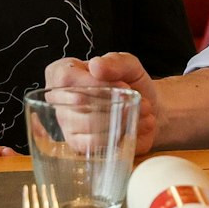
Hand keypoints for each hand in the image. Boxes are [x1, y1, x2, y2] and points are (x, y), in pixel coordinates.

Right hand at [45, 53, 161, 154]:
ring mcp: (65, 124)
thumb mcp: (129, 64)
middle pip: (78, 103)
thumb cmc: (132, 82)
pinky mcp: (77, 145)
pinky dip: (118, 135)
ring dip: (121, 119)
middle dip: (115, 102)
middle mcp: (59, 100)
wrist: (150, 108)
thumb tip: (96, 66)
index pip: (65, 77)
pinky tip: (131, 127)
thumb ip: (115, 62)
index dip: (94, 83)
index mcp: (64, 73)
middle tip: (141, 101)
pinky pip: (94, 144)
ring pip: (88, 125)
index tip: (122, 86)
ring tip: (141, 112)